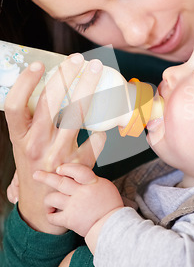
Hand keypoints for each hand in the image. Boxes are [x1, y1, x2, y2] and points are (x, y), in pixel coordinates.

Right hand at [4, 55, 105, 232]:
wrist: (42, 207)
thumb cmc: (33, 168)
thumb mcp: (24, 144)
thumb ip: (33, 121)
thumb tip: (50, 86)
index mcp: (19, 138)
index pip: (15, 106)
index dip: (25, 83)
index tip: (38, 64)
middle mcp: (36, 145)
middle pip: (50, 103)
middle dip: (65, 76)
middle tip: (78, 59)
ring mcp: (58, 155)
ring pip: (75, 115)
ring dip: (87, 89)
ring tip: (96, 71)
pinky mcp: (77, 165)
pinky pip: (95, 141)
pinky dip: (102, 130)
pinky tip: (106, 123)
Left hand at [33, 163, 123, 236]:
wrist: (112, 227)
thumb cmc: (110, 207)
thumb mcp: (105, 186)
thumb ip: (91, 180)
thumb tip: (78, 176)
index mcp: (92, 182)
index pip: (77, 170)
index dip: (66, 168)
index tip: (59, 169)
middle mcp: (81, 192)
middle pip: (59, 181)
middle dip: (45, 177)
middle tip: (36, 174)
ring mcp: (74, 206)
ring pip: (52, 198)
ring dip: (48, 200)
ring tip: (48, 201)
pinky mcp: (69, 220)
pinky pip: (52, 217)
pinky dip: (50, 215)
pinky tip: (52, 214)